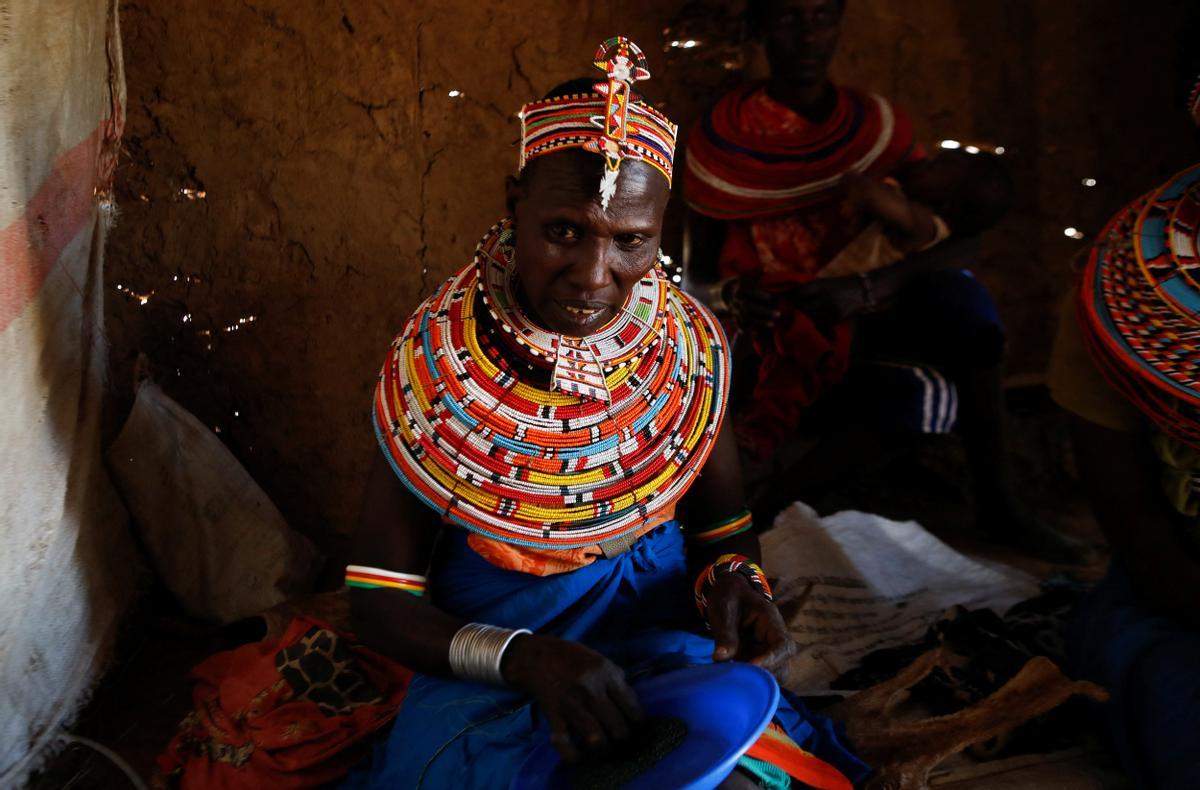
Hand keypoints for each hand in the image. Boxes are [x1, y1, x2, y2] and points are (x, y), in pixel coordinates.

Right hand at [501, 634, 642, 762]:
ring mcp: (572, 704)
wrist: (536, 657)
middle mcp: (591, 689)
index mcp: (605, 672)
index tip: (637, 727)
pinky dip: (573, 755)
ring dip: (604, 750)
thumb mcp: (600, 659)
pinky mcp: (554, 716)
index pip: (632, 707)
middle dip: (623, 738)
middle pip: (618, 727)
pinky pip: (565, 743)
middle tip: (621, 739)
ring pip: (597, 739)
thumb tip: (632, 705)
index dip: (639, 722)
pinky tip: (580, 756)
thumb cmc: (572, 657)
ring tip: (606, 748)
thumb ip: (616, 680)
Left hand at [706, 574, 793, 674]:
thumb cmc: (728, 597)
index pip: (783, 645)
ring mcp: (768, 650)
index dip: (771, 659)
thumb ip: (725, 633)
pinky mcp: (758, 658)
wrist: (728, 594)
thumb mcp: (724, 609)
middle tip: (737, 674)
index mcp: (771, 621)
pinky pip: (761, 675)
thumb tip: (721, 658)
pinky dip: (748, 679)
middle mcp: (774, 638)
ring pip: (773, 674)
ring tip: (733, 674)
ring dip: (755, 679)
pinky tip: (731, 675)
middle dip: (762, 673)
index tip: (752, 666)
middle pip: (782, 665)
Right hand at [725, 276, 780, 329]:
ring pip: (746, 318)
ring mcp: (734, 311)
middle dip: (764, 312)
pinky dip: (749, 331)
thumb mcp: (752, 276)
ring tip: (773, 325)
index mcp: (740, 288)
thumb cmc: (748, 284)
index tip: (772, 298)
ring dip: (760, 322)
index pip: (749, 292)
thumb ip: (759, 275)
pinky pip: (741, 326)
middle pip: (748, 307)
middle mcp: (735, 300)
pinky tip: (759, 334)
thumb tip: (768, 271)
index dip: (760, 295)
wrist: (731, 292)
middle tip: (779, 314)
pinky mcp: (735, 319)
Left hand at [787, 275, 866, 327]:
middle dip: (794, 308)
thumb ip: (809, 288)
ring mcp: (830, 310)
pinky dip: (814, 320)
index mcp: (820, 286)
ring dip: (803, 316)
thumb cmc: (841, 285)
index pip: (798, 293)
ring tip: (798, 315)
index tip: (782, 298)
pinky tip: (812, 319)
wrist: (863, 291)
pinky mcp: (835, 319)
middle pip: (801, 306)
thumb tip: (790, 294)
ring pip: (809, 316)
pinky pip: (819, 321)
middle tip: (787, 309)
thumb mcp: (825, 282)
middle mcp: (824, 297)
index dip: (789, 297)